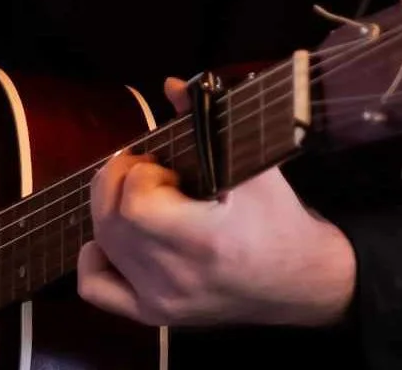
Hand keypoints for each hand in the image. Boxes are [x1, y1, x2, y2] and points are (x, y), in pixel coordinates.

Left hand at [75, 78, 356, 328]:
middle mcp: (177, 278)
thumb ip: (210, 122)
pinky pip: (98, 289)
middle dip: (120, 182)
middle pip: (111, 221)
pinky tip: (113, 240)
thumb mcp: (256, 168)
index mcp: (203, 242)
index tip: (168, 167)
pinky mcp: (158, 316)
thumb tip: (172, 84)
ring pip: (103, 247)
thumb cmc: (282, 220)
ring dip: (110, 210)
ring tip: (143, 198)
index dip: (141, 174)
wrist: (306, 282)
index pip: (134, 203)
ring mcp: (164, 302)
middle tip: (151, 171)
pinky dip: (95, 259)